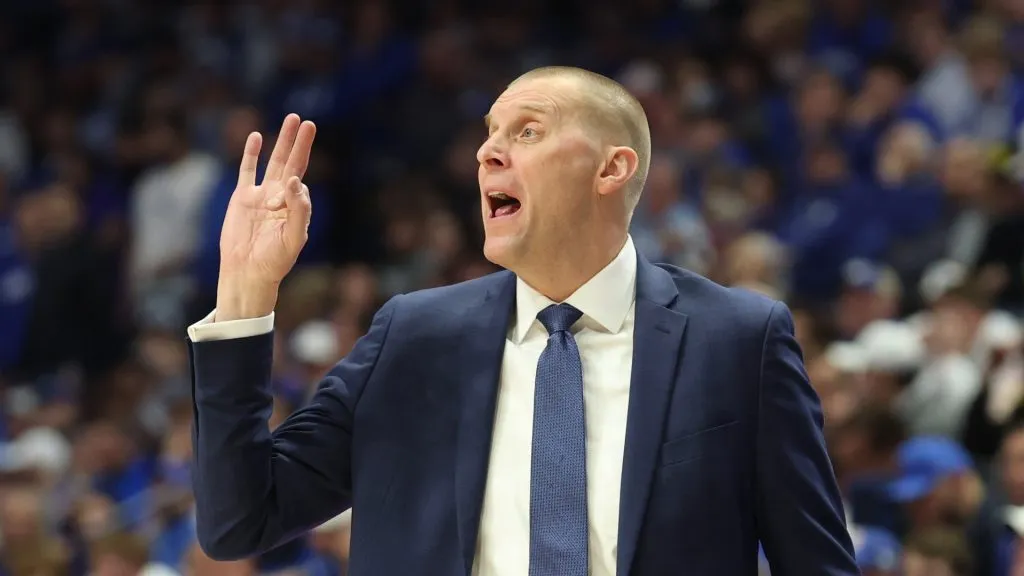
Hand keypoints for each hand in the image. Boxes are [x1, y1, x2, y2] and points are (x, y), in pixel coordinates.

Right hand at [217, 114, 316, 319]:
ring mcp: (261, 196)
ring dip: (282, 141)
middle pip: (292, 164)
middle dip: (300, 143)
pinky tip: (256, 136)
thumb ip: (299, 209)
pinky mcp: (242, 197)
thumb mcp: (294, 237)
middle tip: (308, 122)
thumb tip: (296, 181)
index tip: (285, 197)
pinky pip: (247, 171)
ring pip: (273, 162)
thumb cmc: (275, 260)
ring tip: (291, 119)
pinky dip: (251, 154)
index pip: (301, 186)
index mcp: (296, 208)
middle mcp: (281, 198)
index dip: (295, 188)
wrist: (247, 272)